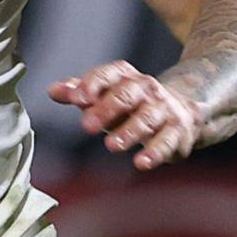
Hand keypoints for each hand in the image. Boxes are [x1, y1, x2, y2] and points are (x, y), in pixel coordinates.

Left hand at [50, 61, 209, 170]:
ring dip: (129, 131)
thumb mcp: (106, 97)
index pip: (108, 74)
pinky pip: (167, 140)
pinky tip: (142, 162)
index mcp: (126, 77)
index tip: (77, 98)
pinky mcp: (177, 130)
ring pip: (147, 117)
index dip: (93, 84)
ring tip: (111, 145)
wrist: (181, 112)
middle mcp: (147, 88)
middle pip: (127, 94)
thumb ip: (80, 93)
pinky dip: (155, 152)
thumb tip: (54, 90)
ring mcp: (164, 108)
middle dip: (106, 109)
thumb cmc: (133, 106)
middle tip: (87, 126)